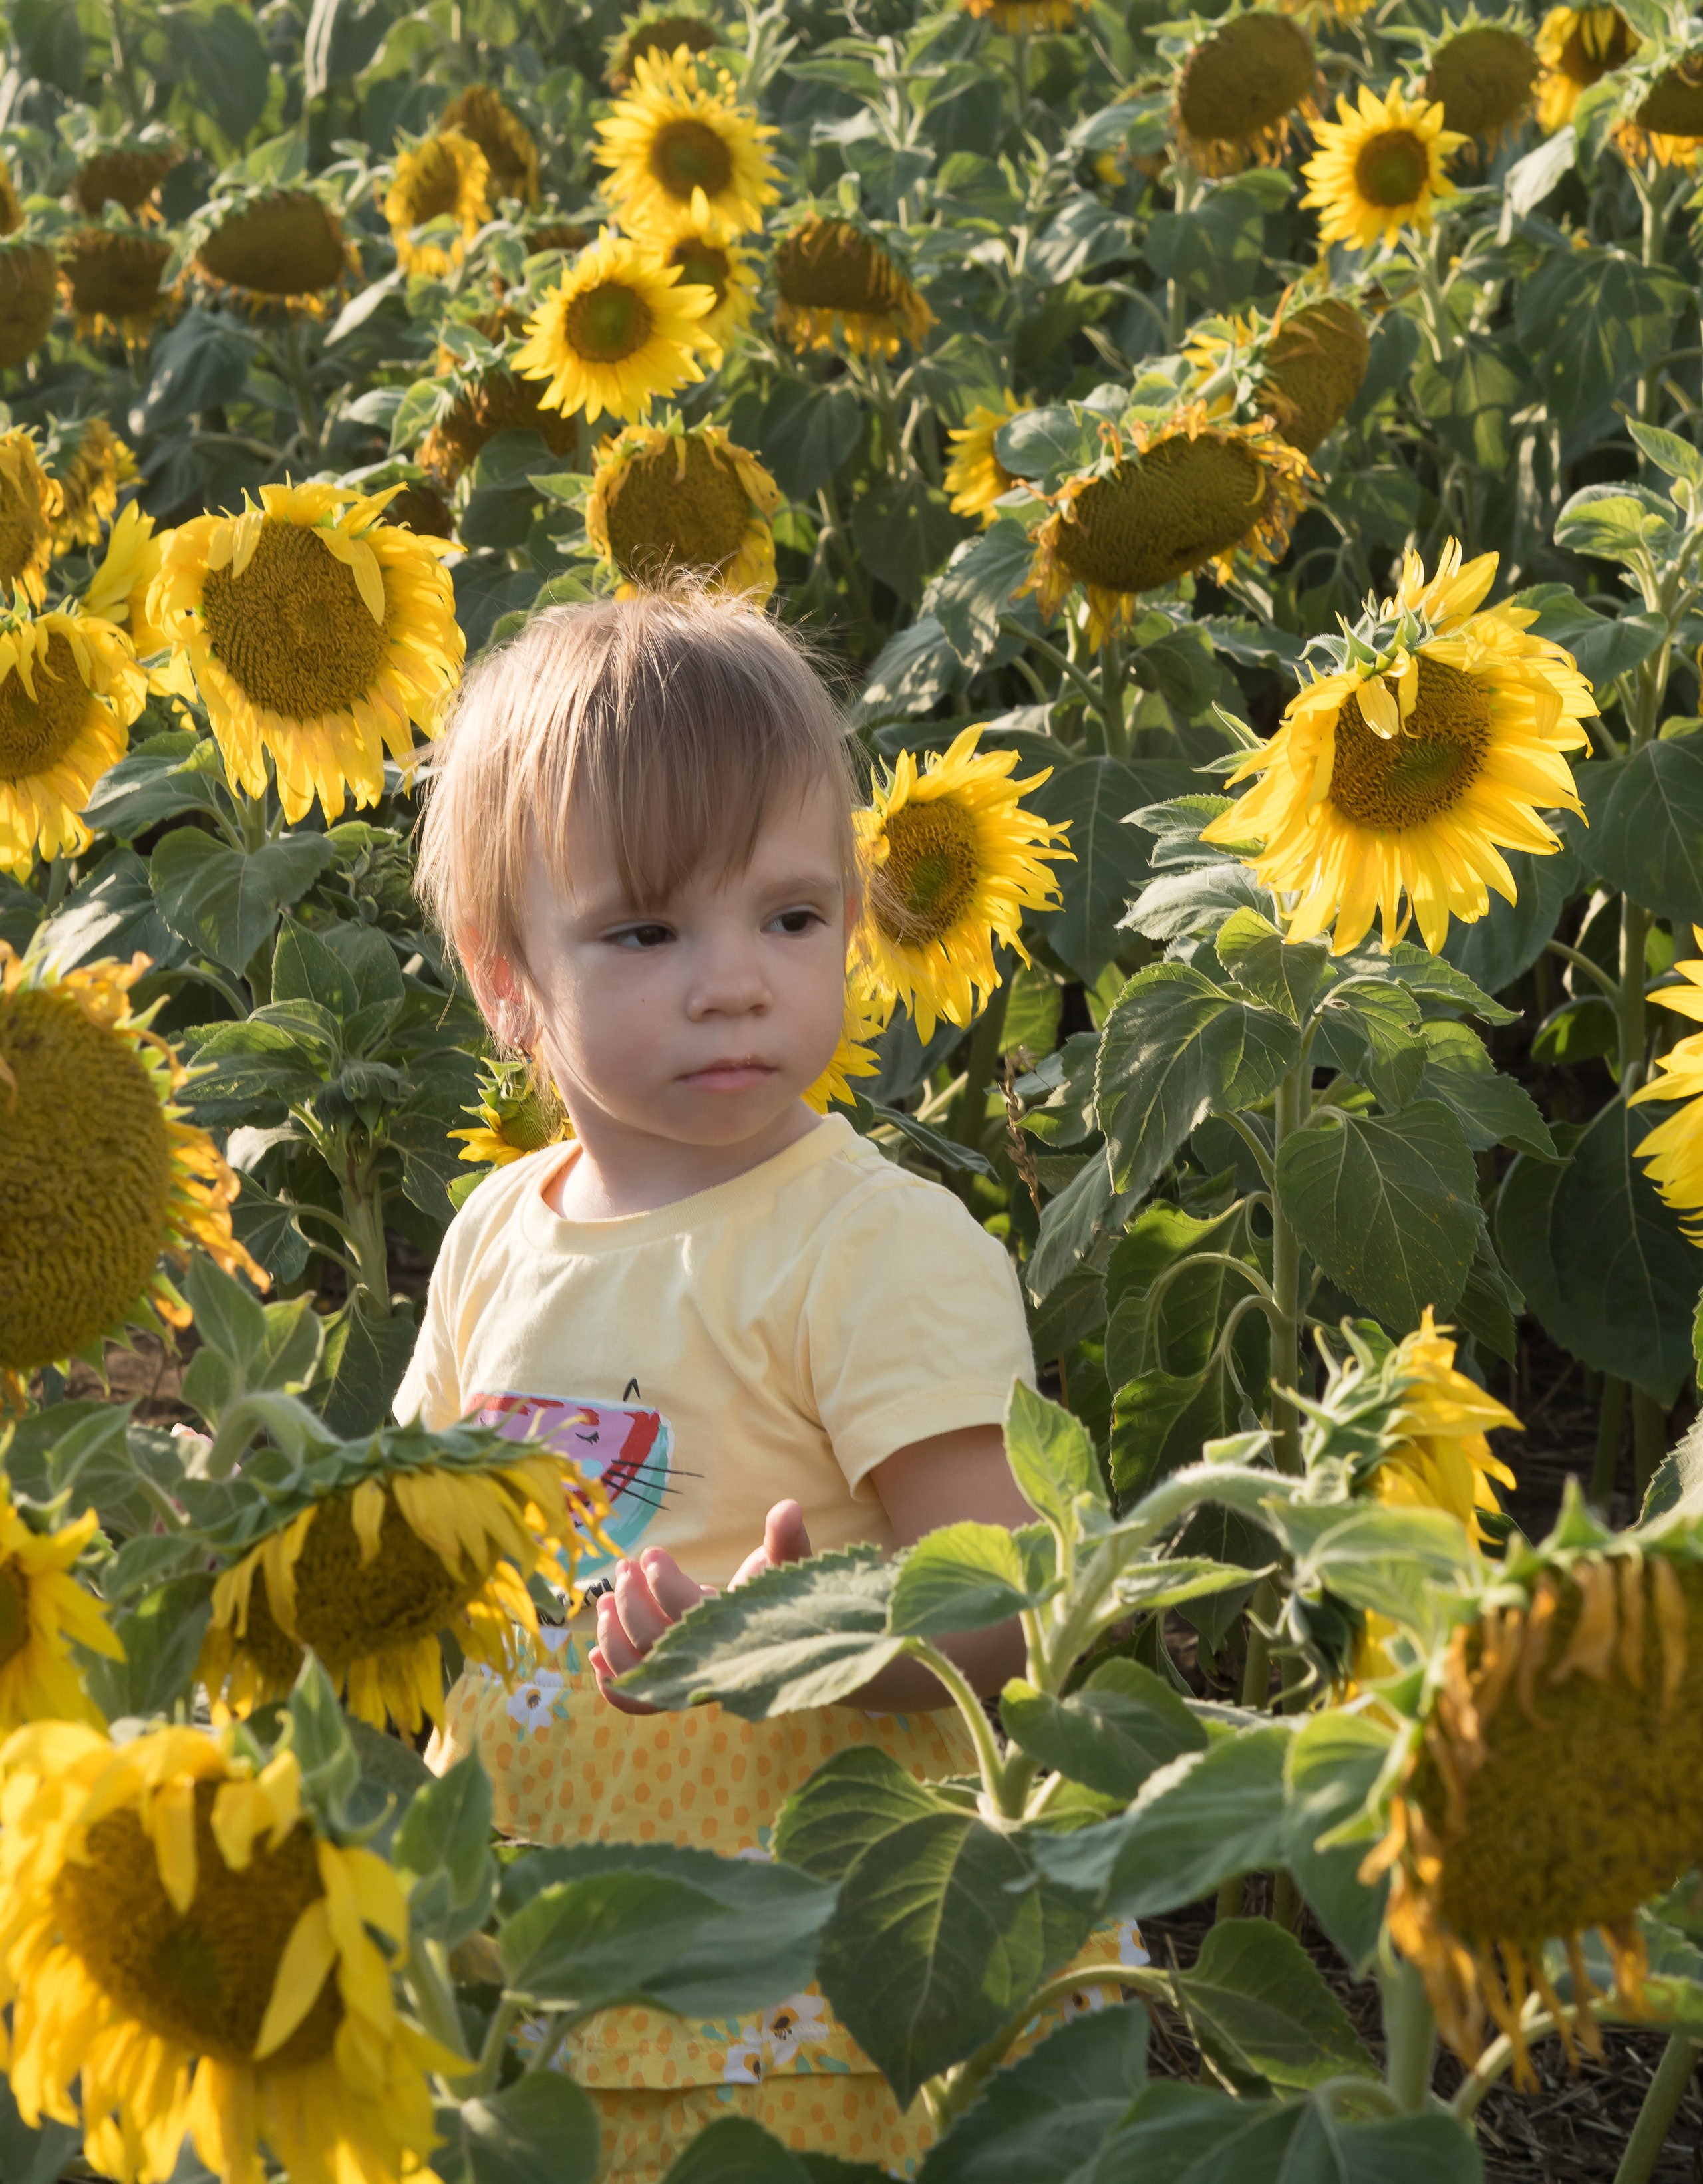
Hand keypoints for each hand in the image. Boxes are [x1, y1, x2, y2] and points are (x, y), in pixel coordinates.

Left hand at [588, 1501, 813, 1714]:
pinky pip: (634, 1700)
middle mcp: (710, 1663)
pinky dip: (611, 1680)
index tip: (652, 1552)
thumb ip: (786, 1540)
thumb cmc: (775, 1594)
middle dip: (632, 1600)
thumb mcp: (784, 1565)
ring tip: (605, 1599)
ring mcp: (686, 1679)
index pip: (690, 1613)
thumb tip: (789, 1506)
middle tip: (625, 1565)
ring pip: (638, 1673)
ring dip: (612, 1635)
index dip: (664, 1582)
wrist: (779, 1639)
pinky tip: (596, 1651)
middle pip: (655, 1642)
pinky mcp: (668, 1688)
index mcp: (736, 1631)